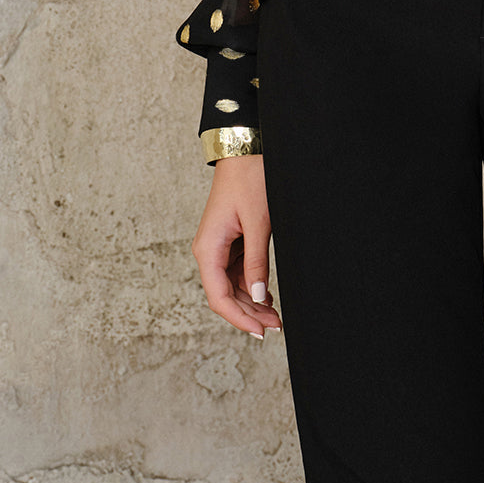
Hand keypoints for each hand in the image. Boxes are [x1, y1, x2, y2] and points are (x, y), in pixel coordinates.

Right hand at [191, 154, 281, 337]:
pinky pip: (237, 271)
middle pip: (224, 295)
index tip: (260, 332)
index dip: (239, 318)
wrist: (244, 150)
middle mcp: (208, 251)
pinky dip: (251, 284)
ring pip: (231, 285)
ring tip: (274, 315)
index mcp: (208, 249)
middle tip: (275, 326)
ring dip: (251, 301)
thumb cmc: (249, 180)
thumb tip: (257, 295)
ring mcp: (218, 246)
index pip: (218, 298)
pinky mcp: (229, 240)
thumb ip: (256, 261)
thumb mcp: (258, 223)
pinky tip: (266, 295)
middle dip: (249, 313)